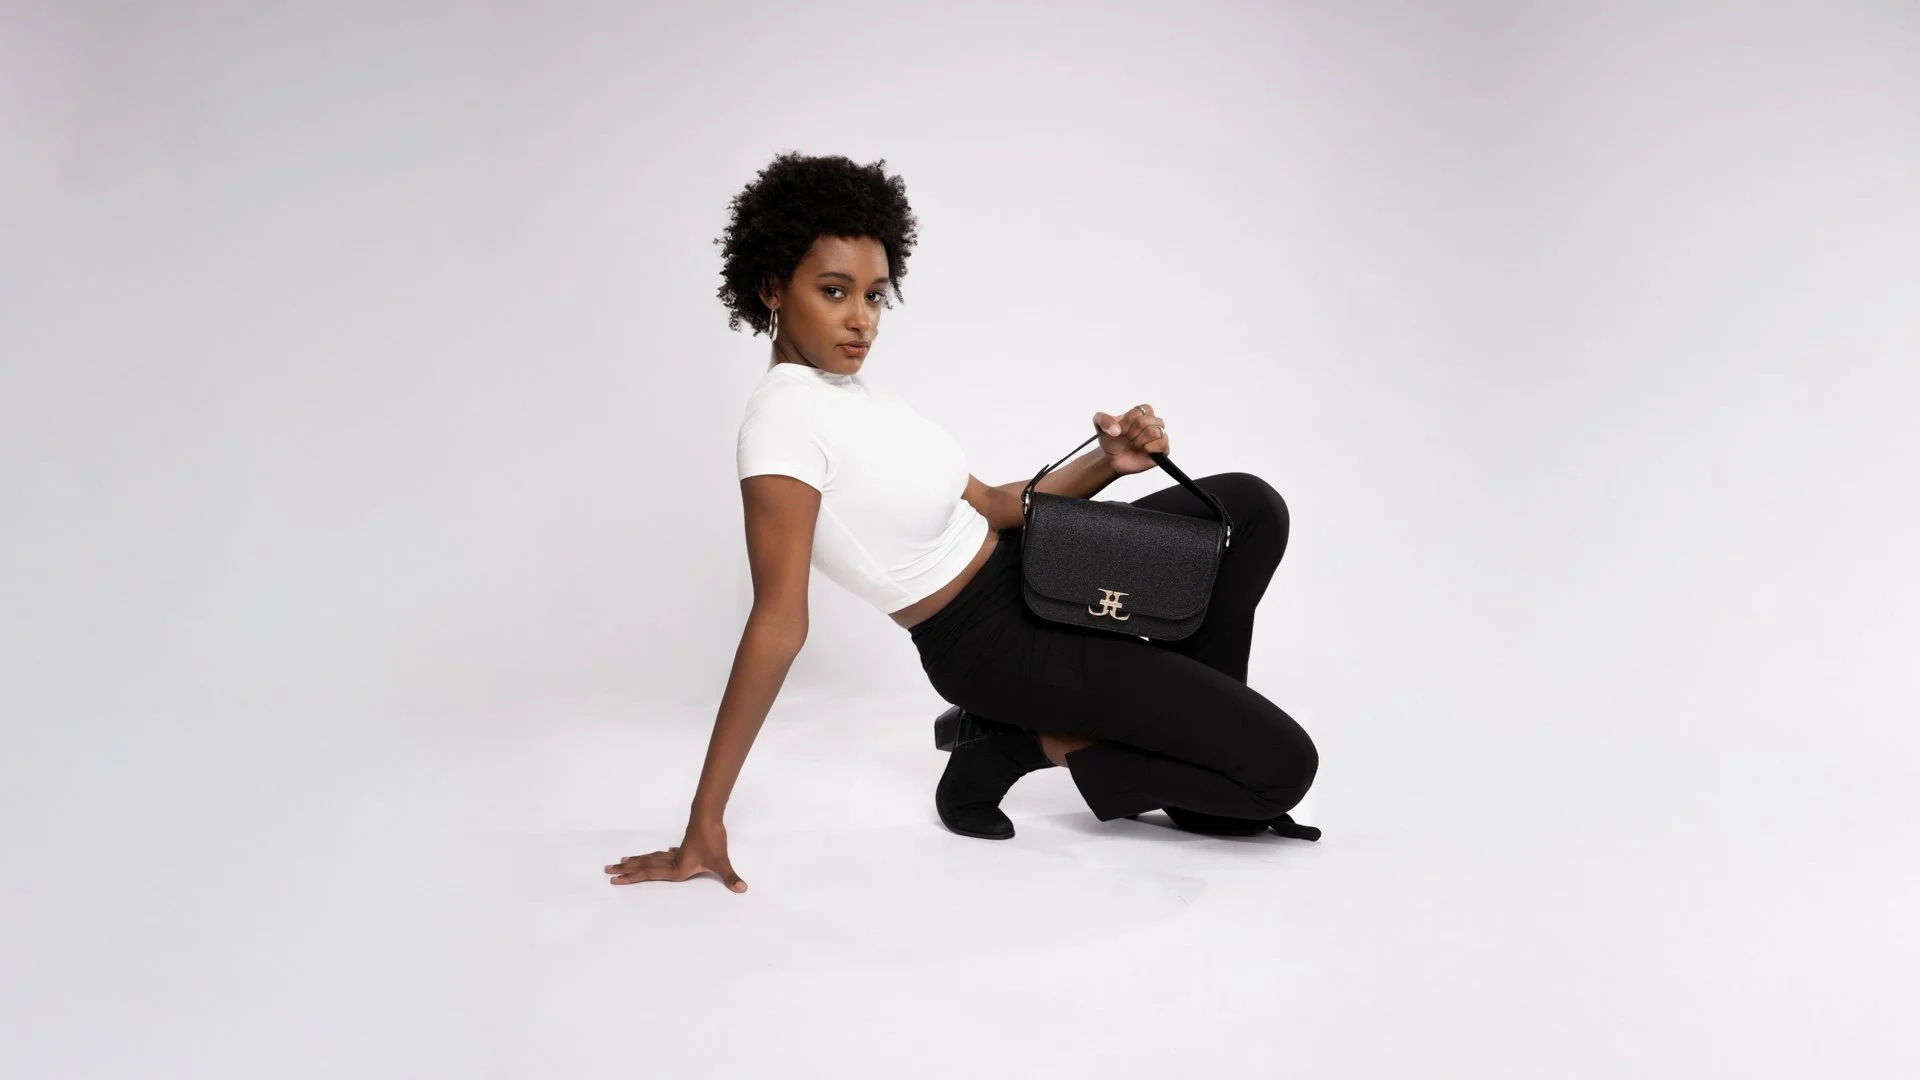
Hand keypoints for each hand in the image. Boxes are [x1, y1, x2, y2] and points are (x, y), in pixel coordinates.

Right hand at [604, 819, 747, 892]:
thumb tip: (742, 888)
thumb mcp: (721, 861)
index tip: (616, 880)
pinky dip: (657, 855)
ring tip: (621, 862)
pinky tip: (662, 852)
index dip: (631, 878)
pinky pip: (664, 854)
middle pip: (644, 866)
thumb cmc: (712, 839)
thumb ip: (730, 877)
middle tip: (607, 871)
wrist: (709, 815)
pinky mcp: (683, 847)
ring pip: (651, 858)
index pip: (649, 875)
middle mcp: (672, 862)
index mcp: (676, 869)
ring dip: (636, 861)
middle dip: (626, 870)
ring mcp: (676, 853)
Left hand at [1091, 403, 1169, 476]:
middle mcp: (1153, 422)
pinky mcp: (1163, 449)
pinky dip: (1151, 447)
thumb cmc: (1111, 440)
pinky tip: (1144, 450)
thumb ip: (1102, 418)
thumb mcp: (1099, 425)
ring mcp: (1159, 435)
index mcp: (1141, 412)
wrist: (1112, 459)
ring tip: (1135, 445)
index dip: (1127, 423)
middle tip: (1128, 439)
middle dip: (1132, 433)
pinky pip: (1163, 443)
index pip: (1139, 411)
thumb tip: (1115, 429)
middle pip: (1146, 421)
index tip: (1120, 430)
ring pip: (1155, 431)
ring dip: (1140, 440)